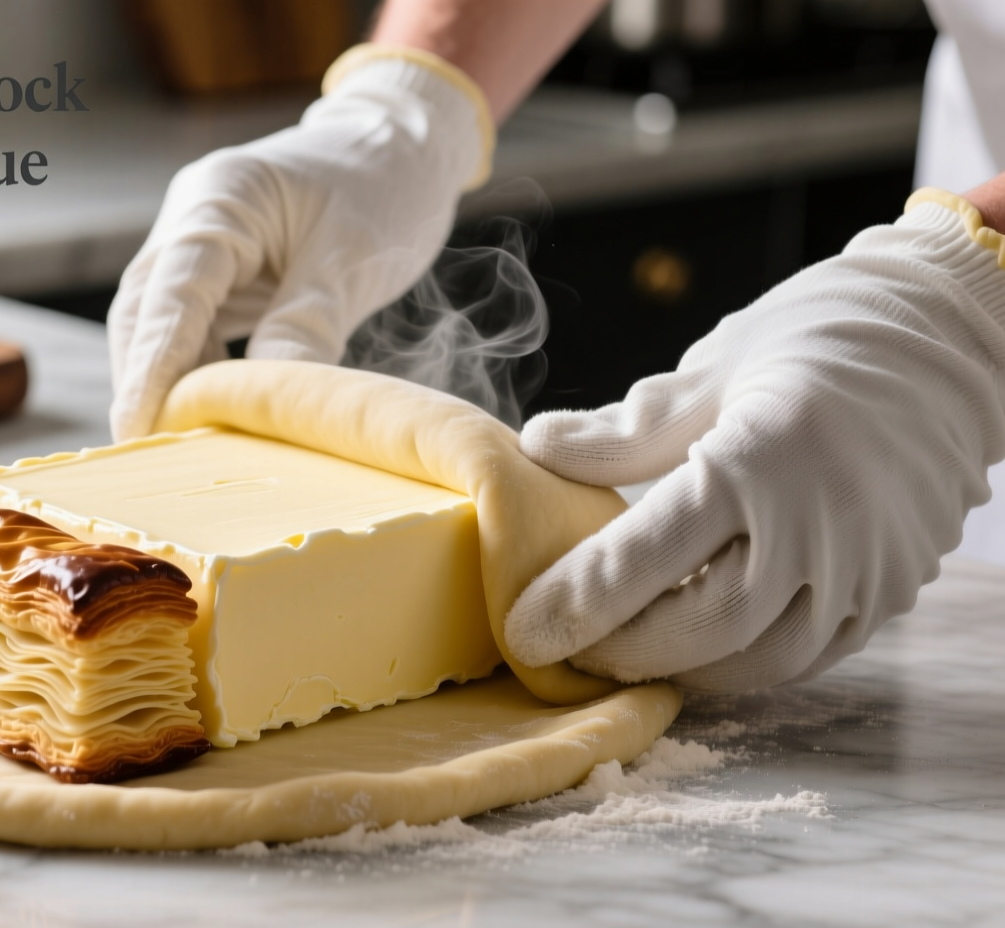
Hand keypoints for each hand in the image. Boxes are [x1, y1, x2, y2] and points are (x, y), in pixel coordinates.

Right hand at [106, 48, 489, 438]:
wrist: (403, 143)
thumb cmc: (383, 185)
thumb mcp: (352, 259)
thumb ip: (304, 328)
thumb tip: (262, 407)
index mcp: (220, 198)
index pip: (171, 293)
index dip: (151, 367)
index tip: (138, 427)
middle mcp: (192, 217)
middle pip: (146, 312)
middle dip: (145, 383)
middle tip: (152, 456)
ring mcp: (198, 243)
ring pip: (162, 325)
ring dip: (171, 382)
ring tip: (186, 444)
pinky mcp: (217, 271)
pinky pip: (193, 327)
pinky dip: (200, 370)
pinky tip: (219, 411)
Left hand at [507, 195, 1004, 692]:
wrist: (955, 335)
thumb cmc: (822, 335)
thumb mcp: (716, 365)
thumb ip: (626, 427)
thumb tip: (538, 447)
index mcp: (760, 460)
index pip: (645, 559)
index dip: (574, 605)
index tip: (522, 630)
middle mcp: (819, 525)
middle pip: (698, 629)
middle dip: (619, 650)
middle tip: (563, 649)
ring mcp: (864, 567)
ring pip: (756, 660)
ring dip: (680, 668)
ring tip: (620, 650)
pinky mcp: (891, 590)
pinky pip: (807, 655)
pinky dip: (743, 661)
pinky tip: (695, 643)